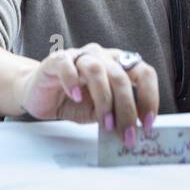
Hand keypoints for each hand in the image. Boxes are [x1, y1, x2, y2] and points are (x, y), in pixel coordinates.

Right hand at [16, 43, 159, 143]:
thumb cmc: (73, 101)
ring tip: (105, 124)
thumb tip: (133, 131)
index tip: (148, 123)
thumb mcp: (100, 112)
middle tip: (126, 134)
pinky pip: (67, 65)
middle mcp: (102, 56)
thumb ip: (115, 115)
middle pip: (121, 76)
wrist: (40, 95)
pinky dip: (73, 81)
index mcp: (118, 64)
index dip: (149, 97)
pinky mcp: (57, 60)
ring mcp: (79, 55)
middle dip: (127, 109)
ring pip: (97, 70)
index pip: (143, 73)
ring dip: (104, 100)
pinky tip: (76, 97)